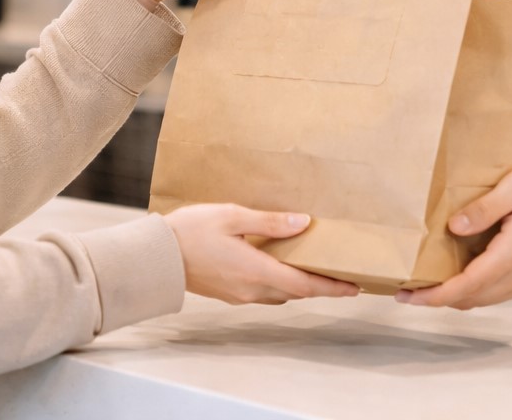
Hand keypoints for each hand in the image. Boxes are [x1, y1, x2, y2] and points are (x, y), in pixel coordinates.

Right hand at [165, 205, 359, 304]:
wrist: (157, 257)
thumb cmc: (192, 231)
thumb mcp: (233, 216)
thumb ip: (270, 222)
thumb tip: (304, 223)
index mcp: (256, 271)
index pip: (304, 286)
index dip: (332, 287)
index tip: (354, 287)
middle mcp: (252, 289)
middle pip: (296, 292)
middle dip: (320, 286)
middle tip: (340, 275)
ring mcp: (239, 295)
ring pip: (280, 294)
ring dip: (299, 285)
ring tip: (312, 268)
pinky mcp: (229, 294)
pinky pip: (263, 292)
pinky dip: (279, 283)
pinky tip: (278, 266)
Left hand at [396, 159, 511, 308]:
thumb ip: (484, 208)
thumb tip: (454, 228)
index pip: (468, 284)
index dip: (435, 295)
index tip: (407, 296)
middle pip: (472, 298)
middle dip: (437, 299)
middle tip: (405, 290)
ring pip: (483, 300)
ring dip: (454, 296)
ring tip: (424, 285)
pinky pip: (495, 293)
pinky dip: (472, 290)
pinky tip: (455, 276)